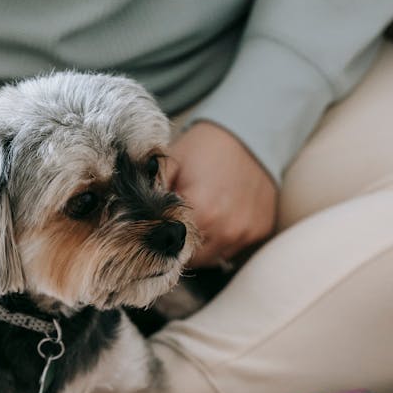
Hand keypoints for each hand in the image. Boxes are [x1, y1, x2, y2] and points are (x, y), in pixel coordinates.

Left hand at [164, 121, 277, 268]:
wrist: (248, 133)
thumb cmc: (202, 148)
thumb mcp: (169, 165)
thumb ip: (150, 195)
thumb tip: (132, 221)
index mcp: (201, 213)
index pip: (171, 251)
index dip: (162, 244)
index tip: (158, 233)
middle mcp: (226, 229)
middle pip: (194, 260)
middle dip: (181, 248)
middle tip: (177, 225)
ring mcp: (246, 232)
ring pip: (215, 258)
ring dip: (204, 246)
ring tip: (201, 218)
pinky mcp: (261, 231)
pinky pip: (235, 249)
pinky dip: (225, 239)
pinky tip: (220, 217)